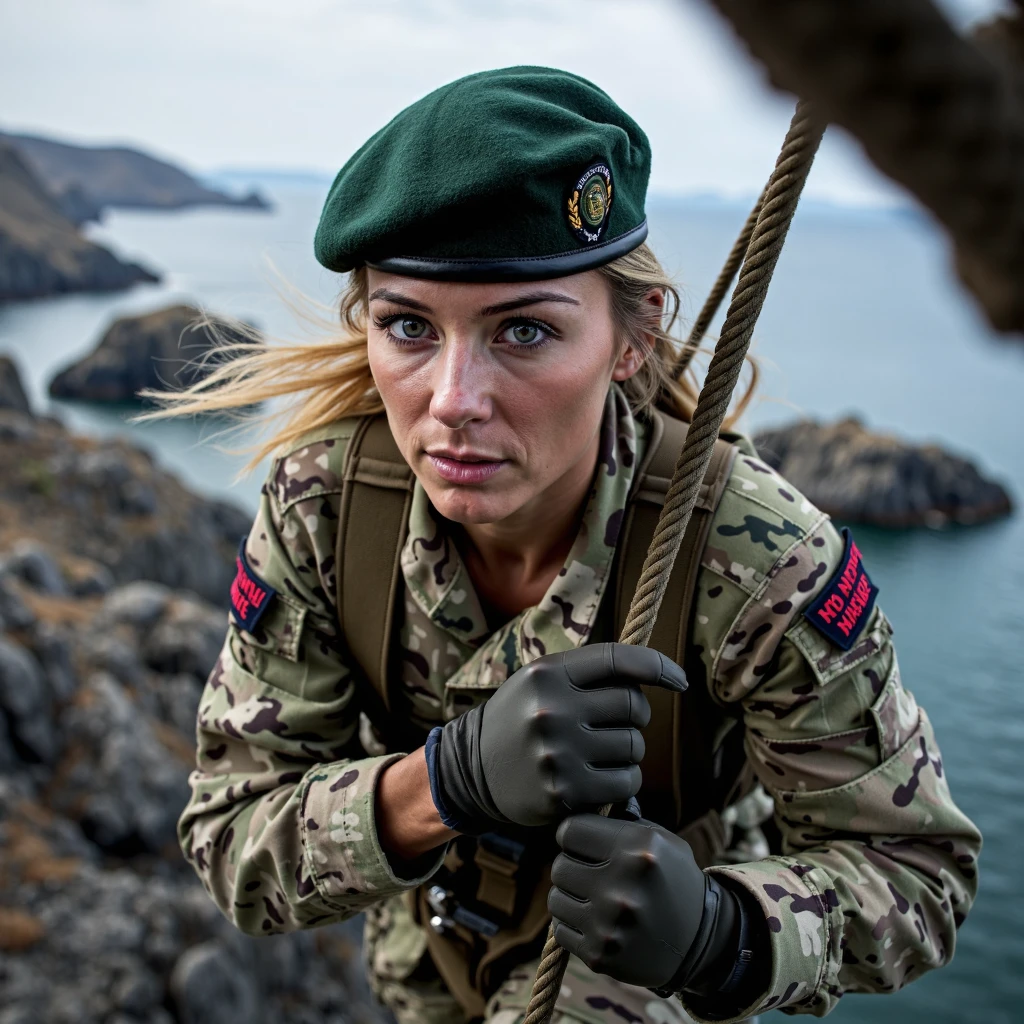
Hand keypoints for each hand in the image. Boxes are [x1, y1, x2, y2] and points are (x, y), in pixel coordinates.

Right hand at [427, 643, 685, 831]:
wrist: (472, 770)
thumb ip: (588, 673)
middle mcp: (552, 709)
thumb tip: (655, 670)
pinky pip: (626, 782)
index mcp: (548, 674)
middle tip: (614, 725)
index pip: (618, 659)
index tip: (679, 680)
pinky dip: (624, 782)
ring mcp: (558, 752)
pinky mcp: (565, 791)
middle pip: (633, 705)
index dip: (657, 666)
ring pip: (634, 746)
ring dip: (628, 752)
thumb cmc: (521, 719)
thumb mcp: (541, 682)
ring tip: (599, 753)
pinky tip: (600, 779)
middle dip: (635, 716)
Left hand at [548, 814, 743, 993]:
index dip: (573, 835)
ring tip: (593, 897)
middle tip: (590, 872)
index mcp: (637, 849)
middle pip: (559, 866)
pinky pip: (561, 930)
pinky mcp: (600, 954)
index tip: (582, 842)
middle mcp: (622, 885)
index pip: (570, 830)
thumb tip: (585, 799)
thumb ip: (622, 819)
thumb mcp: (660, 839)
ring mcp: (609, 923)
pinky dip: (573, 925)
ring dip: (570, 896)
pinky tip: (595, 921)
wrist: (699, 940)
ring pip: (556, 898)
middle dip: (572, 866)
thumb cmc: (672, 879)